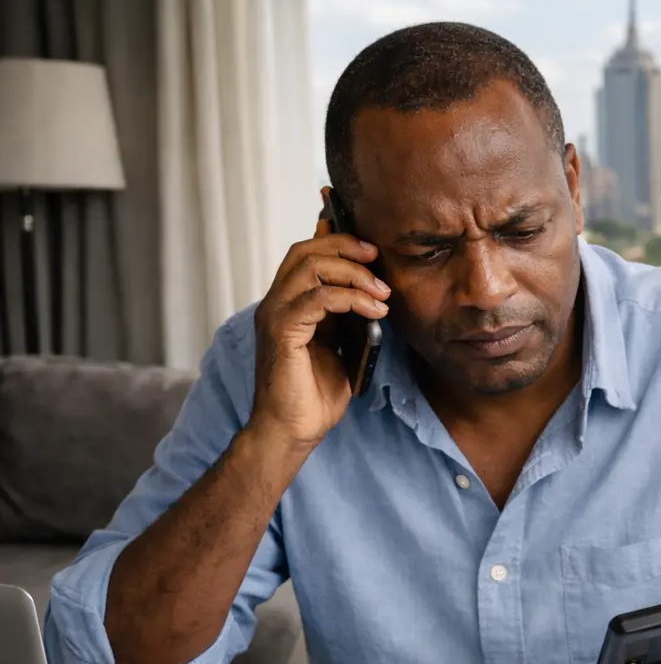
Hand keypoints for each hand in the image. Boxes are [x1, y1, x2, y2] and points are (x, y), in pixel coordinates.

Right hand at [249, 198, 391, 449]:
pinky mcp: (282, 332)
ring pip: (310, 267)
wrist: (294, 431)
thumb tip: (374, 291)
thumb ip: (347, 318)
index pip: (305, 254)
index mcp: (288, 303)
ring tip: (382, 291)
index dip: (330, 232)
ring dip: (353, 272)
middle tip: (378, 257)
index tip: (365, 232)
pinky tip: (373, 309)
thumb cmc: (315, 396)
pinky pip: (318, 299)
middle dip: (345, 245)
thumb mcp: (340, 347)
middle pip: (306, 250)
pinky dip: (350, 298)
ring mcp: (275, 315)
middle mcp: (276, 303)